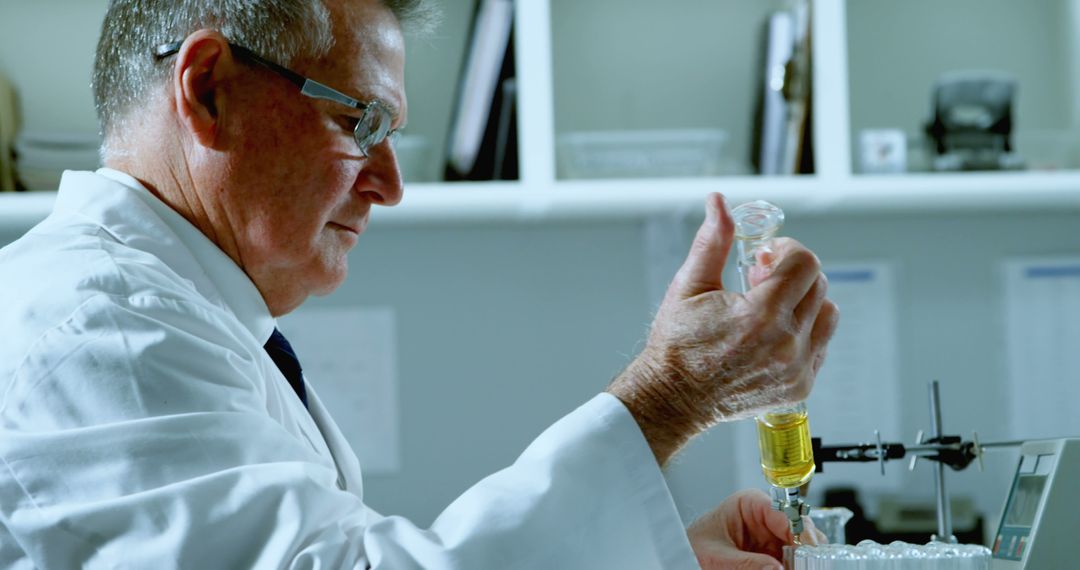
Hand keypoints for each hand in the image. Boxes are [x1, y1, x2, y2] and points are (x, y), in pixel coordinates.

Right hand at [607, 193, 838, 463]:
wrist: (674, 397)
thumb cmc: (677, 346)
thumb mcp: (689, 285)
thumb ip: (713, 241)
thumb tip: (719, 204)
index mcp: (760, 316)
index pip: (804, 262)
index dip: (785, 250)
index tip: (763, 257)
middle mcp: (785, 345)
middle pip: (818, 284)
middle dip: (792, 273)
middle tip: (758, 282)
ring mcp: (796, 369)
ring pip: (828, 314)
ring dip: (804, 302)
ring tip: (769, 309)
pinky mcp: (801, 386)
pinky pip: (821, 345)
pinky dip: (803, 332)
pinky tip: (771, 334)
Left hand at [687, 489, 825, 569]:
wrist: (682, 557)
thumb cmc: (693, 547)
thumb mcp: (717, 558)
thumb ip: (747, 564)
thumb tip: (777, 569)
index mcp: (750, 504)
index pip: (786, 513)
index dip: (803, 532)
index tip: (811, 551)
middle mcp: (766, 519)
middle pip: (800, 533)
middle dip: (806, 552)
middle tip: (808, 565)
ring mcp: (771, 538)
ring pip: (800, 551)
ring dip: (800, 562)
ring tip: (799, 567)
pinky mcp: (772, 555)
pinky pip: (790, 562)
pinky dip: (792, 566)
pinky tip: (790, 569)